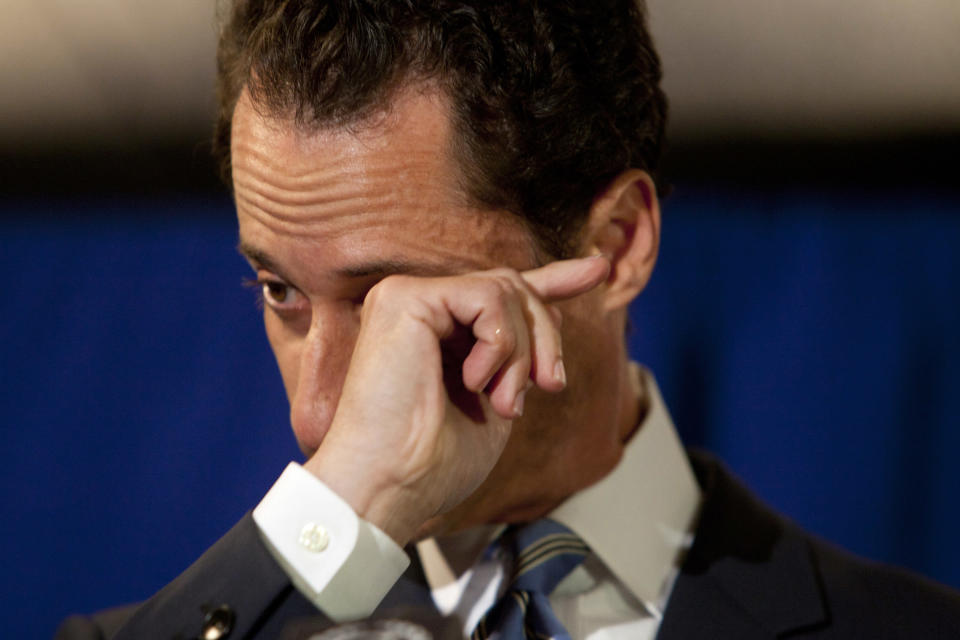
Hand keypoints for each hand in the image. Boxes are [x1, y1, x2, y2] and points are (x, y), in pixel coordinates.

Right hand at [303, 255, 609, 544]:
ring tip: (504, 401)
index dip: (554, 280)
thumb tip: (557, 313)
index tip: (598, 270)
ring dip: (523, 350)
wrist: (390, 487)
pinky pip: (487, 297)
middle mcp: (422, 308)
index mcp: (440, 332)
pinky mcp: (403, 297)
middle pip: (514, 290)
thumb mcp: (499, 398)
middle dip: (546, 337)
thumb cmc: (434, 462)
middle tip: (549, 387)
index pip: (502, 296)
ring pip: (506, 290)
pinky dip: (501, 342)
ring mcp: (409, 298)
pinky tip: (476, 382)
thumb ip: (519, 353)